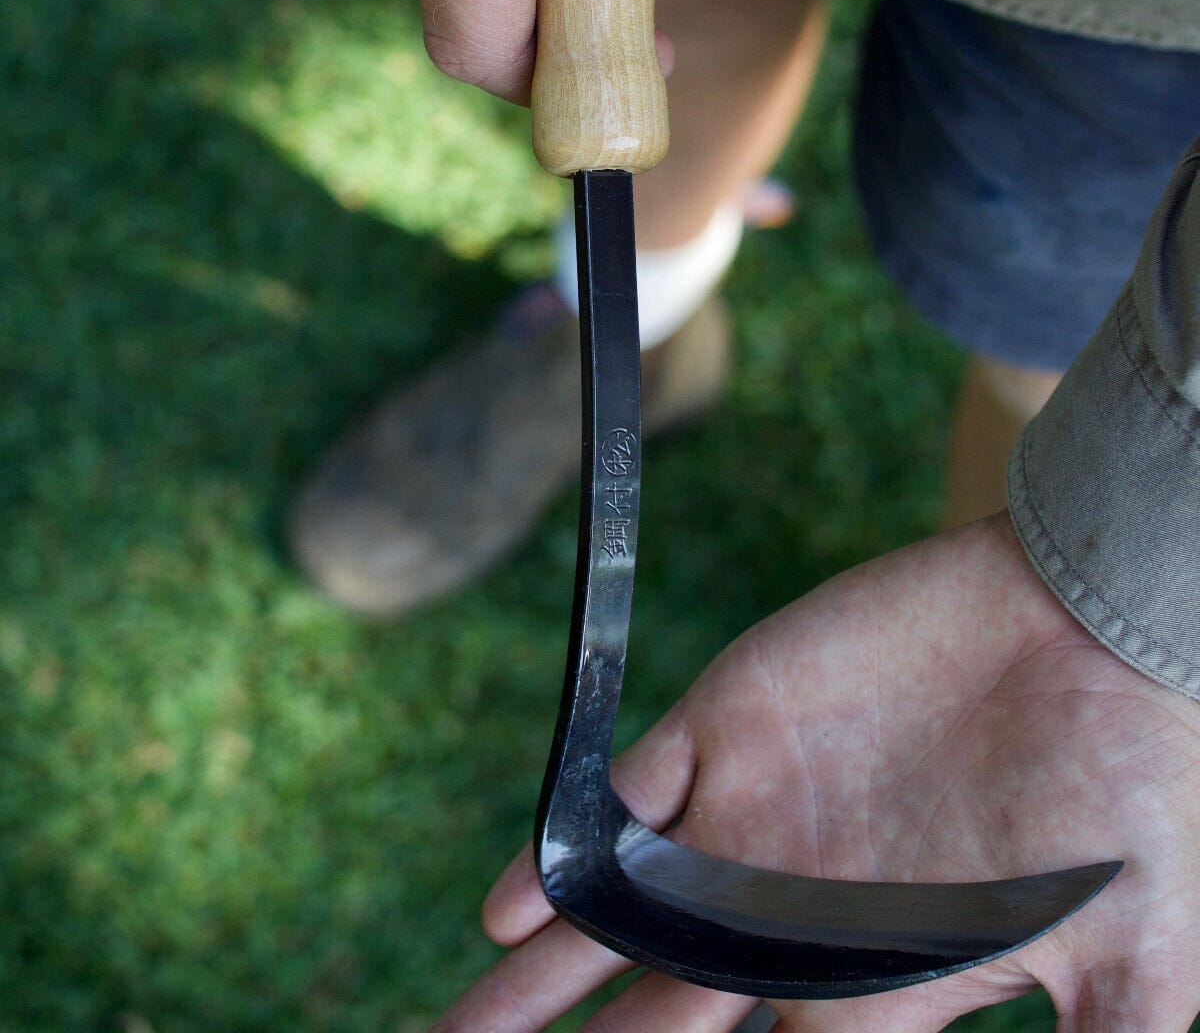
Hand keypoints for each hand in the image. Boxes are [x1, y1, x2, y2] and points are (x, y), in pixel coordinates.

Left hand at [435, 514, 1199, 1030]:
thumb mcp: (1142, 967)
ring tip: (462, 1029)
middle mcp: (798, 909)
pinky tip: (508, 912)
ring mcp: (757, 818)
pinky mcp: (733, 727)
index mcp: (879, 978)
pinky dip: (569, 856)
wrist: (1098, 631)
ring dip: (542, 975)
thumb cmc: (1131, 789)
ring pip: (626, 912)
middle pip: (667, 1008)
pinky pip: (630, 798)